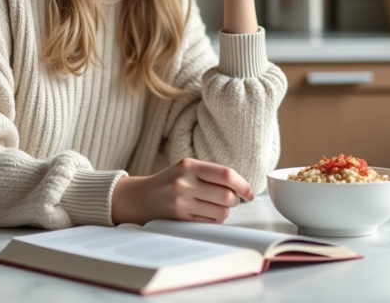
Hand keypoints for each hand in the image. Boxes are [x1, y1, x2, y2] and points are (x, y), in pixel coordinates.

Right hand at [111, 158, 253, 224]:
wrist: (140, 198)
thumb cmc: (169, 182)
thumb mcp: (186, 168)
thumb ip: (210, 174)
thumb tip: (242, 187)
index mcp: (189, 166)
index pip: (225, 175)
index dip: (243, 185)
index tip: (249, 193)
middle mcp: (184, 183)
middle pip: (226, 196)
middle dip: (234, 200)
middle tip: (229, 200)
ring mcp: (181, 203)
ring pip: (220, 212)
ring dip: (224, 212)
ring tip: (214, 207)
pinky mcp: (179, 220)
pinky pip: (209, 223)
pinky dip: (213, 221)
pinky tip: (204, 215)